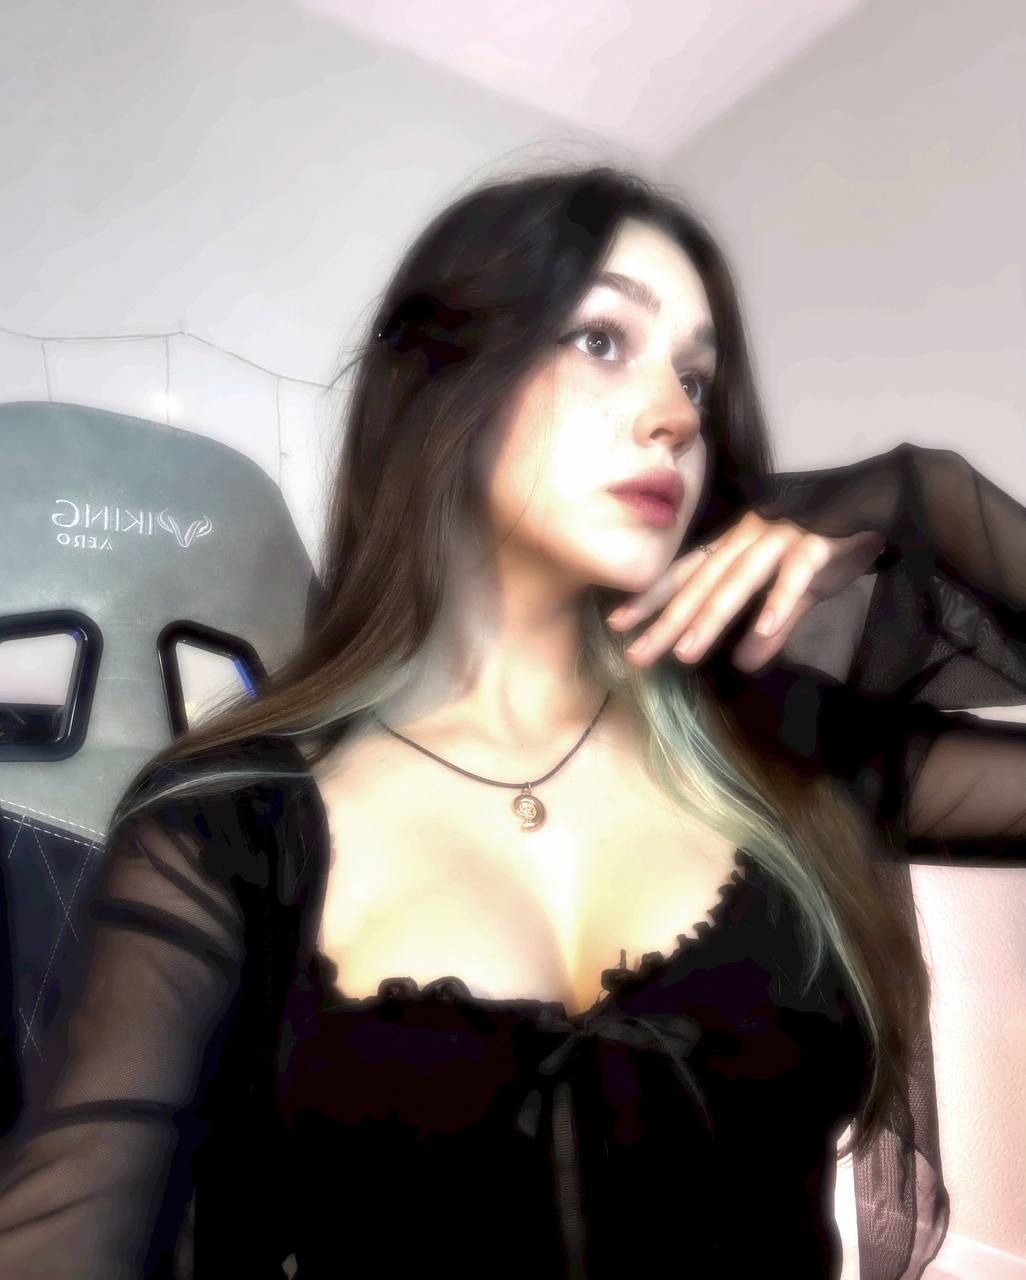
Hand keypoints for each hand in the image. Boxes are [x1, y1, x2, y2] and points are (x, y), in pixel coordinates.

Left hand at [606, 510, 885, 671]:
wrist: (885, 497)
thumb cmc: (835, 539)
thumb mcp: (800, 589)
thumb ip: (773, 626)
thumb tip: (744, 665)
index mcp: (740, 545)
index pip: (687, 573)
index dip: (654, 599)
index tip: (619, 624)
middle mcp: (751, 539)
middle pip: (701, 584)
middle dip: (667, 621)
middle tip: (637, 655)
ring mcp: (781, 538)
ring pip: (737, 582)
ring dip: (710, 618)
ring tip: (685, 653)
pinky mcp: (818, 542)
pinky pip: (793, 577)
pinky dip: (777, 604)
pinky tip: (760, 634)